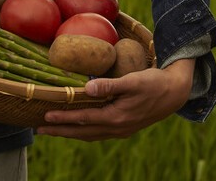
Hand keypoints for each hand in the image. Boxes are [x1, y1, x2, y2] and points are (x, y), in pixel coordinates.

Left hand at [35, 59, 194, 140]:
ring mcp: (121, 129)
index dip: (64, 118)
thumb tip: (87, 88)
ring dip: (71, 132)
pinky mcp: (125, 126)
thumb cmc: (154, 83)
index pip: (84, 119)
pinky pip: (99, 132)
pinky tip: (79, 127)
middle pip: (83, 132)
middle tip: (39, 130)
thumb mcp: (133, 81)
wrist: (176, 93)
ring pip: (90, 134)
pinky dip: (84, 130)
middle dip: (61, 131)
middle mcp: (117, 128)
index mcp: (117, 117)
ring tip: (53, 130)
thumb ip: (109, 85)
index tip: (45, 117)